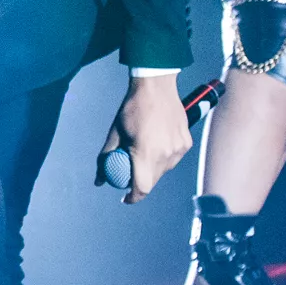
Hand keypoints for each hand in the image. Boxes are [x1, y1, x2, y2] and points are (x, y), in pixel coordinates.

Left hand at [99, 74, 192, 202]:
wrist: (156, 87)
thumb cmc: (132, 109)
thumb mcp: (114, 133)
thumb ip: (106, 158)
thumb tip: (99, 181)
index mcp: (146, 153)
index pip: (142, 187)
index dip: (133, 197)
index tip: (125, 197)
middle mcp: (166, 154)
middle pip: (153, 180)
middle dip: (141, 181)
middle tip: (131, 173)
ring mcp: (179, 149)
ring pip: (164, 170)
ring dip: (153, 169)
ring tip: (143, 153)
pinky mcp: (186, 143)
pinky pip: (174, 158)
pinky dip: (164, 157)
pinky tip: (156, 144)